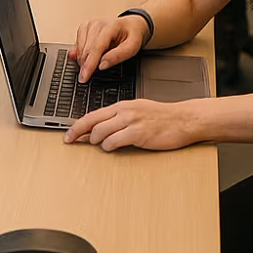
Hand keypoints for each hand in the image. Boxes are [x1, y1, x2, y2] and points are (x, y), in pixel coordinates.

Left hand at [63, 98, 203, 150]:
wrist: (183, 119)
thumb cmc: (162, 117)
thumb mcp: (137, 110)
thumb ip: (118, 117)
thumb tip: (100, 127)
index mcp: (121, 105)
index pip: (92, 115)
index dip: (77, 126)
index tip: (68, 134)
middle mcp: (124, 112)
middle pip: (92, 122)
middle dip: (78, 134)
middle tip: (73, 142)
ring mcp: (131, 122)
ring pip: (101, 132)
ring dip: (97, 141)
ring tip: (101, 145)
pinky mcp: (139, 134)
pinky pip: (115, 141)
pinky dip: (109, 147)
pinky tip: (113, 147)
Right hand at [69, 15, 147, 82]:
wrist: (130, 25)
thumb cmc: (131, 36)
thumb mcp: (132, 47)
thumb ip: (118, 56)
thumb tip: (102, 65)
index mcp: (111, 27)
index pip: (97, 47)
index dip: (89, 64)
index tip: (85, 76)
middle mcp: (97, 24)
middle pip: (87, 48)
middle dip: (84, 65)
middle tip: (85, 77)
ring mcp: (89, 25)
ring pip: (80, 47)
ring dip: (82, 60)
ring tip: (89, 68)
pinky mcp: (84, 28)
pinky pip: (77, 43)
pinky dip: (78, 53)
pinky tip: (80, 59)